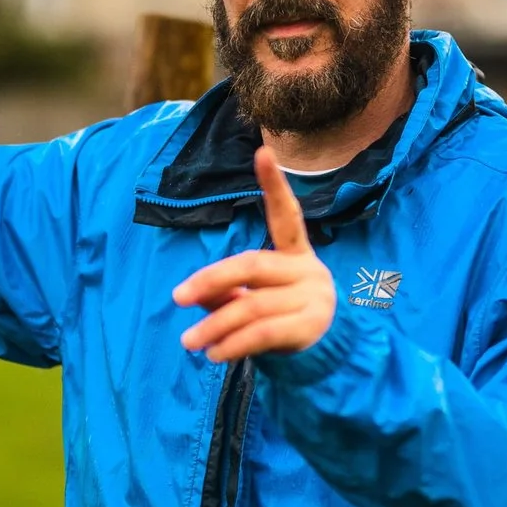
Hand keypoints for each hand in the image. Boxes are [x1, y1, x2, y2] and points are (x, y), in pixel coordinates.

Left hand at [174, 147, 337, 362]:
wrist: (328, 354)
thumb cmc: (284, 317)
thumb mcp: (254, 298)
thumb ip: (225, 290)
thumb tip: (192, 294)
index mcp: (296, 253)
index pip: (286, 215)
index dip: (275, 185)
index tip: (263, 152)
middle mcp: (308, 269)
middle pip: (252, 266)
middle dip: (211, 281)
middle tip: (178, 297)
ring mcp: (313, 298)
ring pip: (252, 306)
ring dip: (215, 326)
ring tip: (188, 342)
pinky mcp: (310, 327)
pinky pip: (263, 333)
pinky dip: (233, 344)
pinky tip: (213, 354)